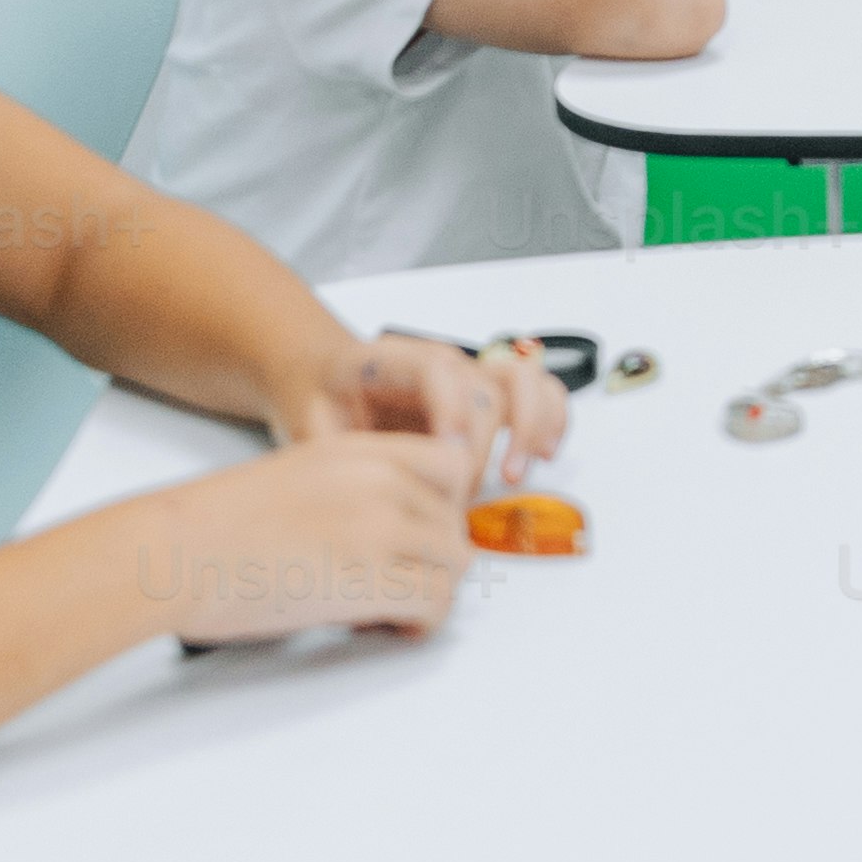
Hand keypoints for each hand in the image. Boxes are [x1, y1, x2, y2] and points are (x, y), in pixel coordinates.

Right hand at [146, 430, 477, 643]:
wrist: (174, 552)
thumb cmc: (213, 524)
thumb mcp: (298, 474)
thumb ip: (353, 488)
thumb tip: (388, 530)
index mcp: (360, 450)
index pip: (453, 466)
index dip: (446, 506)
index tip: (422, 536)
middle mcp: (380, 482)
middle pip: (455, 523)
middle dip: (433, 560)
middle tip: (400, 584)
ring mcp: (379, 528)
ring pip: (454, 566)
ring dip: (430, 594)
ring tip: (391, 610)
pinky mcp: (370, 581)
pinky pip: (434, 604)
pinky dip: (419, 623)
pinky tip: (386, 627)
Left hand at [283, 324, 559, 485]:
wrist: (323, 382)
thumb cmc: (319, 407)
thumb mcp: (310, 431)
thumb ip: (339, 458)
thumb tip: (371, 501)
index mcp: (390, 360)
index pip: (437, 370)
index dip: (451, 410)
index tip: (449, 456)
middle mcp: (440, 361)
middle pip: (483, 389)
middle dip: (481, 448)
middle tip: (459, 496)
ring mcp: (469, 375)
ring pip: (525, 380)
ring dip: (530, 428)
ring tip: (515, 474)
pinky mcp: (488, 395)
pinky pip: (540, 392)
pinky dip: (551, 420)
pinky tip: (542, 455)